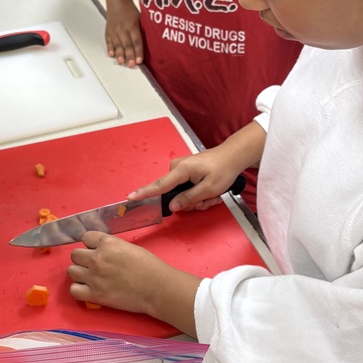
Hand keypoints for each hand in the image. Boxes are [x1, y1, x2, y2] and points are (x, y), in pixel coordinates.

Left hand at [68, 232, 199, 332]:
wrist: (157, 288)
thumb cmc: (149, 266)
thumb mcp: (129, 247)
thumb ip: (111, 247)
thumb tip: (101, 250)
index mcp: (107, 243)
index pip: (86, 238)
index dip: (91, 244)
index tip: (97, 250)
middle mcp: (97, 258)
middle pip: (75, 254)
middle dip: (83, 259)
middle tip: (94, 265)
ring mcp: (94, 277)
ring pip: (71, 271)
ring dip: (80, 273)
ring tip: (90, 277)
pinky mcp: (95, 295)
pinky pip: (73, 290)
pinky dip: (79, 290)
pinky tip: (88, 289)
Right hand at [105, 5, 142, 67]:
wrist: (117, 1)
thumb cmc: (130, 10)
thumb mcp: (141, 18)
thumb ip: (143, 30)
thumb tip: (152, 43)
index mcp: (132, 25)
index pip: (137, 41)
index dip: (138, 51)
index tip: (140, 60)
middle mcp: (122, 28)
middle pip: (127, 44)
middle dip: (129, 56)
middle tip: (131, 65)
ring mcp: (114, 30)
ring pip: (117, 45)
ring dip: (119, 54)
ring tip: (121, 62)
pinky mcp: (108, 31)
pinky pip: (109, 41)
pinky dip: (110, 48)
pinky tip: (112, 54)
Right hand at [127, 122, 266, 212]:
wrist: (232, 156)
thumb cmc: (223, 170)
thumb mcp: (209, 188)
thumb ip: (189, 198)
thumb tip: (172, 206)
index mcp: (181, 170)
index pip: (159, 185)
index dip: (144, 193)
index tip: (130, 197)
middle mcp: (177, 168)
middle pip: (174, 195)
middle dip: (192, 202)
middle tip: (208, 200)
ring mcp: (181, 170)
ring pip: (182, 195)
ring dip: (197, 199)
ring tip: (212, 195)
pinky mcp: (185, 172)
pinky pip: (186, 189)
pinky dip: (198, 193)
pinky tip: (210, 192)